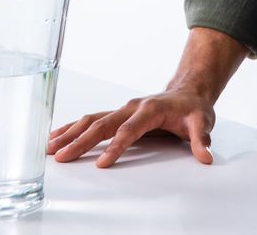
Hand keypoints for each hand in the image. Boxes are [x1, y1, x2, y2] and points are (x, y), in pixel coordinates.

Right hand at [47, 86, 214, 166]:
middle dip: (81, 141)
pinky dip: (73, 126)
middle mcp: (132, 106)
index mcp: (150, 109)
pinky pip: (91, 118)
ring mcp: (123, 108)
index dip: (116, 147)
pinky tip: (57, 135)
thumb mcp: (202, 122)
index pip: (130, 130)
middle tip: (61, 157)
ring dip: (70, 133)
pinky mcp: (118, 113)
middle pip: (103, 123)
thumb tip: (206, 157)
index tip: (102, 164)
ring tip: (50, 147)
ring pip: (92, 119)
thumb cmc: (193, 108)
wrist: (189, 91)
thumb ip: (201, 140)